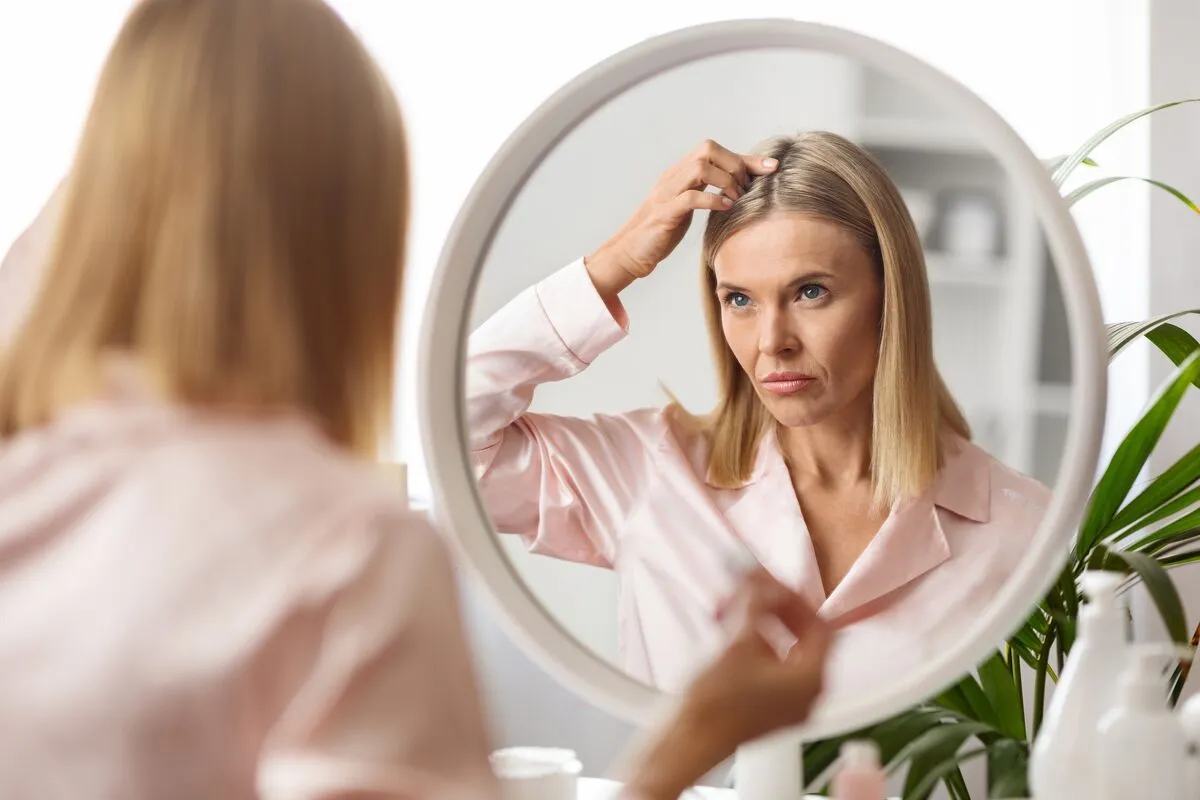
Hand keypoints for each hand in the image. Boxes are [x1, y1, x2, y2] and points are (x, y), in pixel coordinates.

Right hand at [584, 140, 778, 303]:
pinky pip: (690, 197)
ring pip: (700, 167)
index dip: (745, 157)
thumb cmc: (659, 233)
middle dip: (735, 165)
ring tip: (736, 200)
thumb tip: (737, 191)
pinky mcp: (663, 213)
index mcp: (679, 174)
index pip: (715, 151)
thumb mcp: (686, 208)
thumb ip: (705, 193)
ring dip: (726, 181)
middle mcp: (672, 177)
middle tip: (747, 190)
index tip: (772, 167)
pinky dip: (712, 200)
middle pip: (708, 149)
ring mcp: (666, 193)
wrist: (628, 254)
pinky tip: (725, 209)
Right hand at [621, 569, 831, 799]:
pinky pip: (766, 660)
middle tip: (752, 586)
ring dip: (758, 619)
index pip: (818, 624)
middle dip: (773, 605)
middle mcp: (805, 693)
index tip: (770, 581)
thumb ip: (754, 602)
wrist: (685, 742)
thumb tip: (760, 576)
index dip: (794, 597)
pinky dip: (750, 638)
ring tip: (733, 603)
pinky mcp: (763, 703)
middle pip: (800, 633)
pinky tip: (726, 625)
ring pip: (780, 645)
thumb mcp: (737, 642)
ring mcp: (785, 700)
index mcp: (810, 680)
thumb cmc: (713, 708)